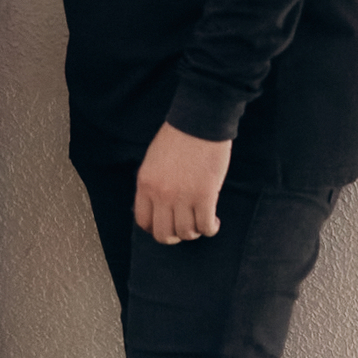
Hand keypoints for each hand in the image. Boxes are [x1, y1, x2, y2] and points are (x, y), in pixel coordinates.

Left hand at [134, 123, 231, 244]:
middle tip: (185, 228)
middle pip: (163, 234)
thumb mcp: (154, 160)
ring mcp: (182, 197)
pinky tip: (214, 221)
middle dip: (175, 236)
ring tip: (201, 221)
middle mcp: (161, 194)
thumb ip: (153, 183)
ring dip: (195, 231)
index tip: (167, 225)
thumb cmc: (178, 136)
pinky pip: (206, 226)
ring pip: (186, 233)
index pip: (143, 221)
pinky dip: (211, 228)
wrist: (199, 122)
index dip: (156, 228)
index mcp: (146, 183)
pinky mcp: (205, 196)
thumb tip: (157, 205)